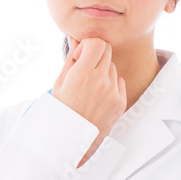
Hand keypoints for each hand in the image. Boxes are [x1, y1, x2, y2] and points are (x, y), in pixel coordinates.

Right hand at [52, 37, 126, 153]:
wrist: (71, 141)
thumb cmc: (61, 110)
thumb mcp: (59, 83)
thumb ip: (71, 59)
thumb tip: (76, 38)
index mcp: (82, 75)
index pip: (97, 43)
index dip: (88, 45)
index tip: (80, 54)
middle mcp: (100, 82)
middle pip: (107, 51)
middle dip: (96, 53)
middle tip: (85, 65)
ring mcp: (113, 93)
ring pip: (113, 67)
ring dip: (102, 70)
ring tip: (89, 86)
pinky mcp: (121, 102)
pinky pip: (119, 82)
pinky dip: (110, 84)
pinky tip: (98, 96)